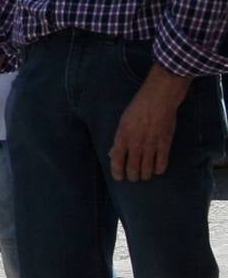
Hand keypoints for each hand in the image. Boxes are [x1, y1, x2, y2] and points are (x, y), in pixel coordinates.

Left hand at [109, 64, 190, 181]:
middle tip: (133, 177)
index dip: (117, 172)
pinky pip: (161, 164)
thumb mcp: (122, 122)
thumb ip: (118, 139)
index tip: (119, 178)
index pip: (116, 161)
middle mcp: (135, 144)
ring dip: (145, 175)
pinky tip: (157, 169)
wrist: (158, 99)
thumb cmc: (137, 109)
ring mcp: (150, 145)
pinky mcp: (164, 144)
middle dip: (132, 177)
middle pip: (132, 169)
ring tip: (145, 175)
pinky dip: (159, 170)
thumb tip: (112, 154)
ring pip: (147, 169)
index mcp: (122, 137)